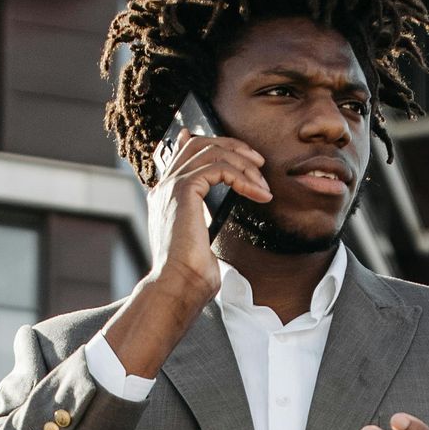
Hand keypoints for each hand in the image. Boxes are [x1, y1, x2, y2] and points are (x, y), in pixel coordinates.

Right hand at [102, 132, 270, 379]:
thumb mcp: (202, 245)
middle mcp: (165, 188)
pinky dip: (242, 177)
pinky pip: (219, 167)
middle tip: (258, 163)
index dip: (207, 142)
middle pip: (198, 143)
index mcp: (165, 198)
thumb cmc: (190, 277)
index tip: (235, 148)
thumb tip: (216, 230)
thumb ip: (207, 226)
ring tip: (263, 183)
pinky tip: (257, 194)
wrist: (177, 287)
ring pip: (210, 150)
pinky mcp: (184, 190)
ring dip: (242, 162)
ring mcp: (172, 187)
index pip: (180, 155)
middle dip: (232, 146)